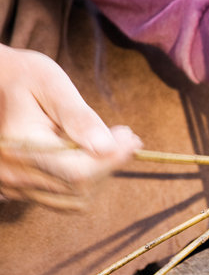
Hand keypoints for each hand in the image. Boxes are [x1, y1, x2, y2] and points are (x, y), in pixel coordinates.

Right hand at [0, 45, 141, 209]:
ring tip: (109, 142)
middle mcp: (12, 174)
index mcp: (18, 147)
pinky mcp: (22, 188)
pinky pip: (64, 198)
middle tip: (125, 137)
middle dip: (109, 164)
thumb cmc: (23, 76)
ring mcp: (14, 185)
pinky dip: (85, 180)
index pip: (78, 172)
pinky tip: (89, 152)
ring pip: (75, 199)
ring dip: (100, 175)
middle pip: (79, 188)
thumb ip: (79, 117)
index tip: (131, 138)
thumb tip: (106, 148)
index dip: (112, 159)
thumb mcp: (51, 84)